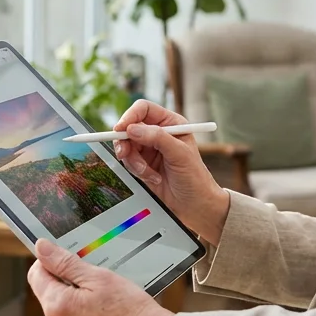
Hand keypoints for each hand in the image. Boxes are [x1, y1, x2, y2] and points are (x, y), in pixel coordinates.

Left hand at [27, 239, 171, 315]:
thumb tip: (42, 248)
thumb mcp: (99, 277)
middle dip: (68, 286)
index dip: (50, 262)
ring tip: (105, 305)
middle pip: (50, 296)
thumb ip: (66, 262)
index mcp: (57, 306)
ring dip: (76, 306)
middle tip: (96, 283)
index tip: (67, 260)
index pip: (36, 275)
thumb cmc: (132, 311)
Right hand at [113, 100, 229, 244]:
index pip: (144, 110)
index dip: (130, 116)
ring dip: (134, 161)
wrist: (194, 205)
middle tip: (124, 154)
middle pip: (129, 127)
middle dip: (126, 142)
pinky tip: (153, 178)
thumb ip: (157, 138)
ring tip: (149, 173)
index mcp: (171, 123)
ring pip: (126, 146)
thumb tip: (133, 128)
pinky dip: (136, 171)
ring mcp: (148, 149)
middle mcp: (158, 133)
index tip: (121, 129)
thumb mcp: (180, 154)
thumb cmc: (194, 177)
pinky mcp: (142, 165)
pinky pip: (128, 162)